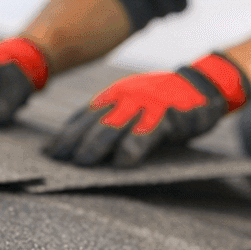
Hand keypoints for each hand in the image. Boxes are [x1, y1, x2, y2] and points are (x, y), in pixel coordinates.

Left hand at [45, 52, 250, 166]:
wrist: (202, 86)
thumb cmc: (164, 103)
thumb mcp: (133, 105)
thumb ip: (112, 119)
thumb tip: (83, 143)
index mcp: (114, 96)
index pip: (82, 116)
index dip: (65, 134)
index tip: (49, 152)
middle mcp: (125, 97)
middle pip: (91, 122)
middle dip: (72, 142)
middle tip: (58, 161)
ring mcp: (145, 105)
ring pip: (113, 126)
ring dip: (95, 145)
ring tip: (82, 163)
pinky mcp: (166, 115)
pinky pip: (146, 133)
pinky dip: (133, 148)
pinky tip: (123, 163)